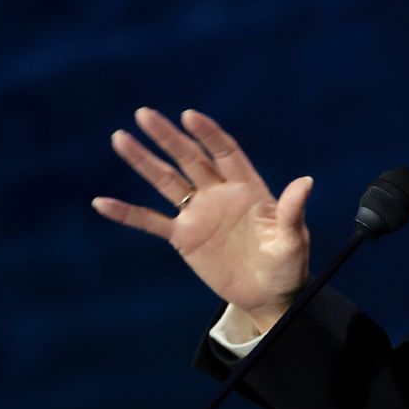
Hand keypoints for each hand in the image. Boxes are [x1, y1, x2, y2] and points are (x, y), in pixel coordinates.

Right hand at [92, 107, 311, 332]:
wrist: (269, 294)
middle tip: (144, 114)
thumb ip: (292, 211)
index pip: (225, 152)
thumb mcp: (293, 239)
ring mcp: (200, 213)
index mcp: (248, 188)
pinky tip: (102, 202)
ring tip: (120, 138)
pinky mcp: (184, 237)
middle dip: (168, 137)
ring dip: (144, 161)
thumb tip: (306, 181)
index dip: (208, 133)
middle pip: (190, 158)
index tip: (189, 115)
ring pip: (167, 181)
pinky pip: (151, 222)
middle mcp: (220, 194)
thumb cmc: (287, 264)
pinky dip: (127, 213)